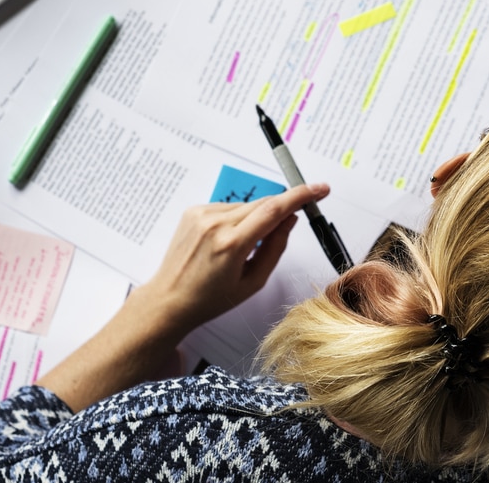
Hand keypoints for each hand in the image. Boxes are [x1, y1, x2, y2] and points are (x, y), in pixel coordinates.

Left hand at [130, 182, 329, 339]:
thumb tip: (290, 220)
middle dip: (280, 211)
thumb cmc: (209, 298)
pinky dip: (236, 219)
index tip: (320, 189)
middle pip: (264, 204)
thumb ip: (276, 247)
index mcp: (231, 244)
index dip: (301, 196)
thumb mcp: (253, 281)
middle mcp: (215, 224)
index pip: (275, 209)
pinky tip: (225, 242)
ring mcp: (201, 215)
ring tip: (241, 248)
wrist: (168, 300)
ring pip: (247, 206)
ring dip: (255, 219)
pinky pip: (228, 207)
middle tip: (284, 229)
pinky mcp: (193, 210)